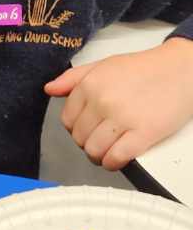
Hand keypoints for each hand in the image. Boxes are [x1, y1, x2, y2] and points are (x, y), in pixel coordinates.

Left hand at [44, 38, 192, 169]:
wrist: (182, 69)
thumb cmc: (144, 68)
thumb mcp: (104, 65)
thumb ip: (73, 78)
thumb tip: (49, 90)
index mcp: (90, 85)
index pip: (68, 120)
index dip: (76, 129)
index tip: (87, 129)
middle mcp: (102, 102)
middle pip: (80, 138)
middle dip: (88, 143)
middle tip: (101, 140)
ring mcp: (123, 118)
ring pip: (95, 150)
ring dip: (99, 156)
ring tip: (108, 151)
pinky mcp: (144, 133)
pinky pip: (116, 157)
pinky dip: (113, 163)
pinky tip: (116, 160)